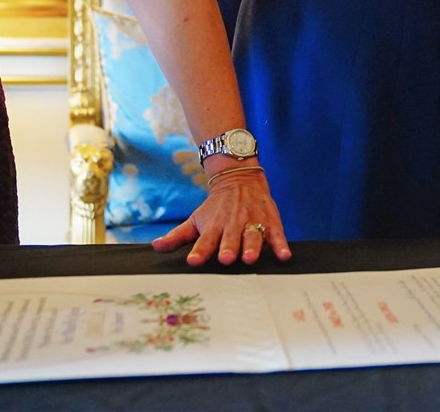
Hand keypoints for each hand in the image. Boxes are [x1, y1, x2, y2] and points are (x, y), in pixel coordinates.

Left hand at [152, 166, 291, 265]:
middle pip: (230, 238)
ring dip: (252, 246)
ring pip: (253, 236)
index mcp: (214, 227)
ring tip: (250, 257)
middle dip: (228, 248)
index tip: (194, 260)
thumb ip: (178, 236)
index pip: (204, 241)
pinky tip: (283, 255)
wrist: (240, 179)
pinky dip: (281, 244)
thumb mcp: (196, 218)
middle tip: (226, 258)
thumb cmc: (216, 207)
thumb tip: (155, 247)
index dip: (199, 251)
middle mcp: (233, 225)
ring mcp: (253, 222)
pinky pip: (277, 234)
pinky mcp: (270, 221)